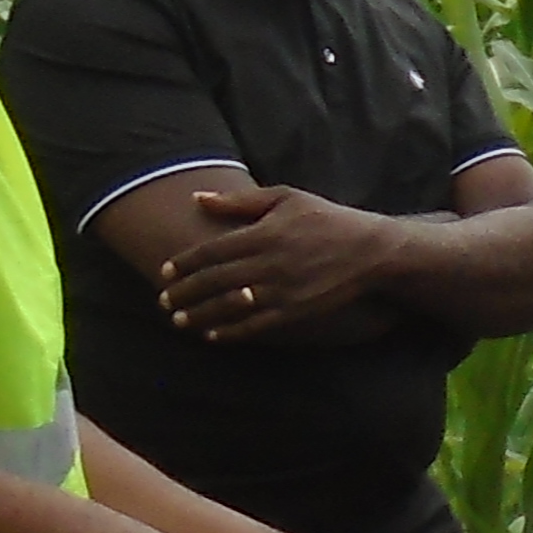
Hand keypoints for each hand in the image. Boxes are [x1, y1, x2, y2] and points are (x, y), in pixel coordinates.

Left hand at [160, 185, 390, 340]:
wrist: (369, 250)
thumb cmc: (325, 218)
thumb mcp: (285, 197)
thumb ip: (240, 201)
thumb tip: (198, 198)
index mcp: (263, 233)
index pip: (212, 250)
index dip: (184, 263)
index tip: (164, 272)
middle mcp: (268, 263)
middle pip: (214, 280)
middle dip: (185, 292)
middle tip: (163, 301)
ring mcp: (281, 290)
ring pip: (229, 306)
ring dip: (200, 314)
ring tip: (179, 321)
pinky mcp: (295, 310)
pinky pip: (255, 325)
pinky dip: (231, 332)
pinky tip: (212, 335)